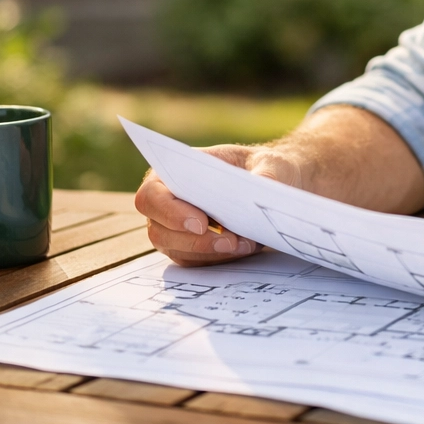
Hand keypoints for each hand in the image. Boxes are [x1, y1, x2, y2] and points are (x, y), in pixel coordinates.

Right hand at [134, 144, 305, 266]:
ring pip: (178, 250)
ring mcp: (174, 229)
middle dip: (196, 240)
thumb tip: (261, 188)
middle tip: (231, 241)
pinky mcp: (190, 248)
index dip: (170, 212)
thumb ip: (265, 173)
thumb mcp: (268, 162)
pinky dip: (219, 258)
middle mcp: (166, 203)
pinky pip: (195, 261)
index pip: (152, 196)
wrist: (271, 184)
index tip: (201, 223)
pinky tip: (244, 248)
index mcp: (172, 173)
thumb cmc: (260, 166)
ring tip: (245, 244)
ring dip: (211, 251)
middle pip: (160, 231)